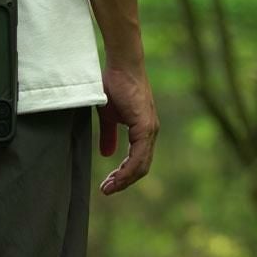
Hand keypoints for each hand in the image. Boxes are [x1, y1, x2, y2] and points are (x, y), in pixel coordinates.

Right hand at [96, 64, 158, 194]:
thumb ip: (108, 136)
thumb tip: (108, 155)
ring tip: (108, 188)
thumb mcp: (108, 116)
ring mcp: (149, 130)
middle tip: (106, 190)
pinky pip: (139, 155)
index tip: (107, 185)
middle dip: (123, 182)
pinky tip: (116, 176)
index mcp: (143, 131)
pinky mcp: (145, 126)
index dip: (123, 175)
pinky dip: (127, 169)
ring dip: (124, 179)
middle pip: (141, 167)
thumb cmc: (113, 85)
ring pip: (141, 165)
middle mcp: (150, 133)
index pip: (137, 161)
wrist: (120, 66)